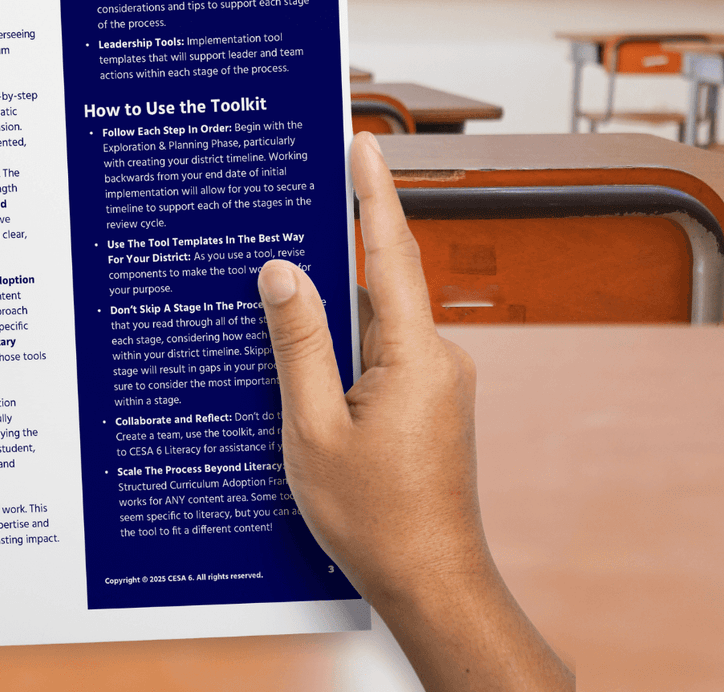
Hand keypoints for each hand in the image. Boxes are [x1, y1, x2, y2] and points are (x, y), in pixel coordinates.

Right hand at [258, 132, 571, 689]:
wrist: (431, 581)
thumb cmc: (373, 518)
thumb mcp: (313, 429)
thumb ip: (298, 344)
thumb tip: (283, 273)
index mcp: (414, 357)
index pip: (390, 253)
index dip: (373, 193)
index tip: (364, 142)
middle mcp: (439, 359)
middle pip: (378, 286)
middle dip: (334, 253)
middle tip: (290, 215)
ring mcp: (440, 382)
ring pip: (376, 326)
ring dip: (334, 317)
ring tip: (285, 316)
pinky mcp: (432, 403)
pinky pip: (382, 356)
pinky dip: (346, 352)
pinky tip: (308, 374)